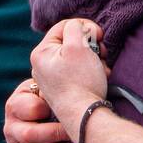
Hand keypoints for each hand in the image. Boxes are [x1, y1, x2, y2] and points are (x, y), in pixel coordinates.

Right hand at [4, 79, 69, 142]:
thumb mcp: (51, 86)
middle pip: (27, 133)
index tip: (52, 106)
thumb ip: (57, 79)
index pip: (21, 107)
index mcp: (17, 102)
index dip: (39, 108)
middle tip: (69, 131)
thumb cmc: (57, 97)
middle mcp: (12, 124)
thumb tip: (89, 63)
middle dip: (50, 133)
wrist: (51, 114)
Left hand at [29, 18, 108, 136]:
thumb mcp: (78, 46)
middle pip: (71, 41)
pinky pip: (78, 71)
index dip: (85, 27)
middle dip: (91, 46)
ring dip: (94, 59)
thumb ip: (76, 28)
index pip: (65, 26)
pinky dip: (91, 71)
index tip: (99, 37)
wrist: (85, 116)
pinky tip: (99, 77)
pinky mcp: (63, 88)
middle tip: (102, 54)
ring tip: (102, 69)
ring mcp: (52, 78)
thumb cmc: (81, 82)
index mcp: (41, 52)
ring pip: (77, 56)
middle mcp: (42, 65)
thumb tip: (79, 27)